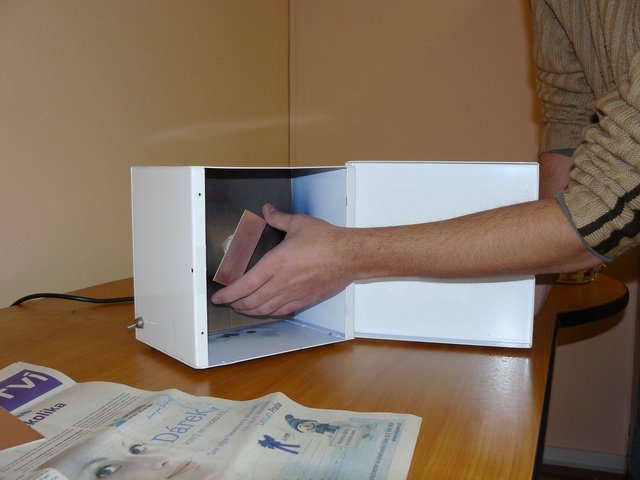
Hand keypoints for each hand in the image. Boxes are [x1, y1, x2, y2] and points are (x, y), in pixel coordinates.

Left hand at [211, 204, 354, 315]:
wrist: (348, 256)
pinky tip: (265, 310)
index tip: (219, 296)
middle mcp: (281, 282)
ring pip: (264, 309)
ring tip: (242, 307)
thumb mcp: (298, 223)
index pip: (244, 285)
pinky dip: (268, 312)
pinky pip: (281, 311)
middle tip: (228, 301)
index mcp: (275, 263)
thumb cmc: (327, 241)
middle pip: (250, 301)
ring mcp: (292, 293)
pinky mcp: (304, 299)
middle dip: (235, 304)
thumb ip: (278, 218)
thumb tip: (268, 210)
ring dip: (249, 310)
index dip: (228, 294)